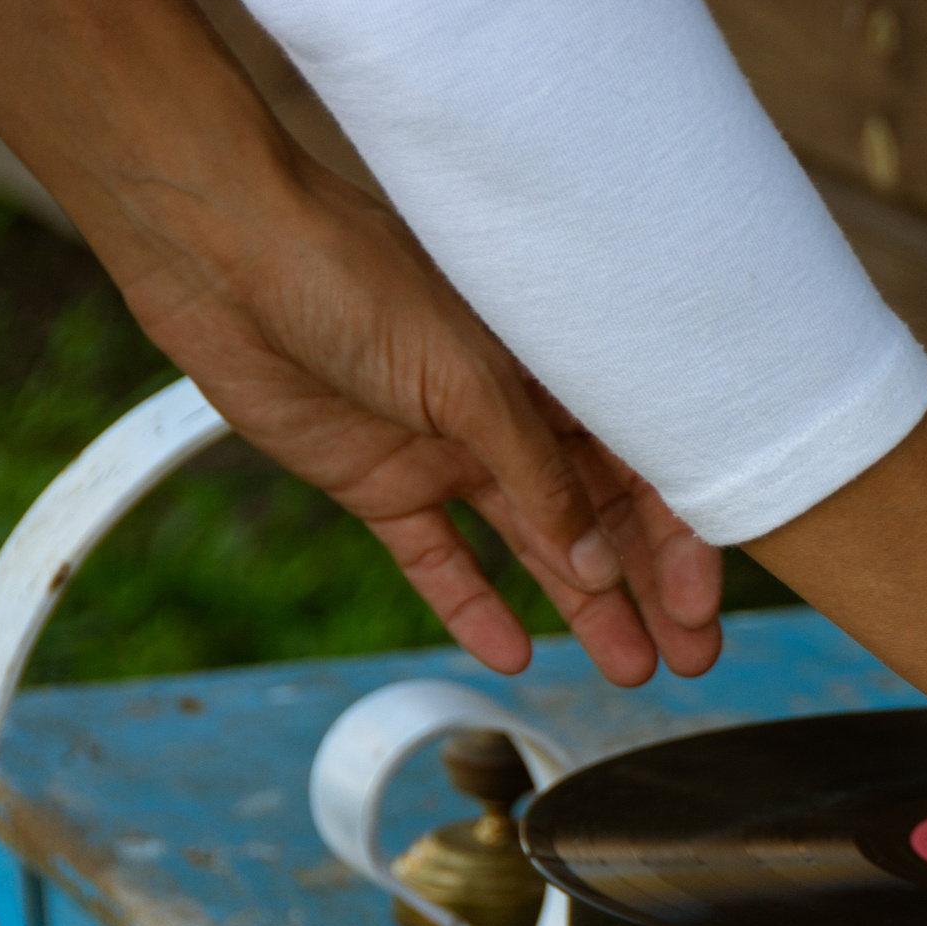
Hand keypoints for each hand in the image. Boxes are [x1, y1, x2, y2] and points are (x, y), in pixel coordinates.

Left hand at [110, 160, 725, 686]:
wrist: (225, 256)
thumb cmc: (354, 278)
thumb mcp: (471, 382)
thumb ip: (538, 478)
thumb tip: (598, 568)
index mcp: (553, 372)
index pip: (643, 469)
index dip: (679, 539)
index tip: (701, 604)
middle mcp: (511, 417)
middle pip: (600, 520)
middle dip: (649, 589)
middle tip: (691, 658)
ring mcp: (448, 453)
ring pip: (534, 549)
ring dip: (584, 610)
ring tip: (631, 670)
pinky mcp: (381, 483)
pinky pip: (439, 559)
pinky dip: (474, 606)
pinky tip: (513, 653)